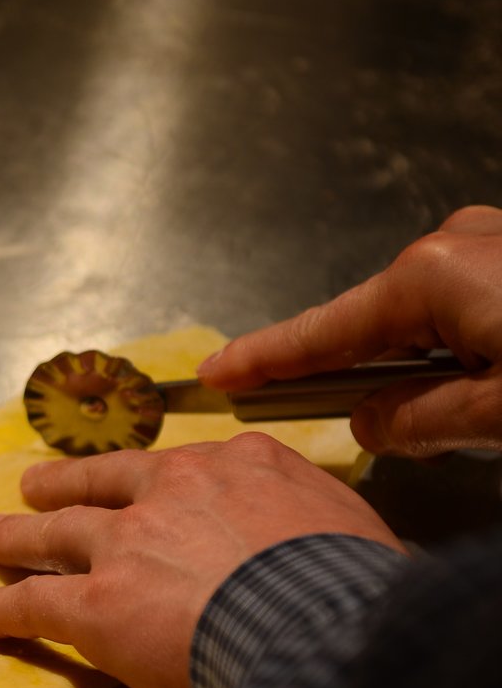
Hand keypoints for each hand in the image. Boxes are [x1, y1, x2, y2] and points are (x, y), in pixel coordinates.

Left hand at [0, 435, 404, 687]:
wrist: (320, 628)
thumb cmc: (357, 589)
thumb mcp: (354, 531)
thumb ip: (319, 531)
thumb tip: (336, 558)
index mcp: (244, 466)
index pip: (193, 468)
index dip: (166, 481)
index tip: (151, 486)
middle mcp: (176, 489)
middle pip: (107, 482)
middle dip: (68, 484)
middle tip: (36, 486)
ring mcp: (128, 543)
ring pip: (58, 530)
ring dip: (19, 535)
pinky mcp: (95, 603)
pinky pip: (35, 600)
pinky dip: (1, 605)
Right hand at [199, 206, 501, 455]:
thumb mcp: (497, 414)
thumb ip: (420, 423)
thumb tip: (371, 423)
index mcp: (431, 276)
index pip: (322, 333)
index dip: (261, 360)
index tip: (214, 373)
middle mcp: (452, 246)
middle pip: (378, 333)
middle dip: (383, 389)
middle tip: (421, 442)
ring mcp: (487, 244)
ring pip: (429, 328)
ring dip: (440, 378)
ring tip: (489, 418)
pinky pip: (465, 313)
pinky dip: (470, 356)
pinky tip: (498, 385)